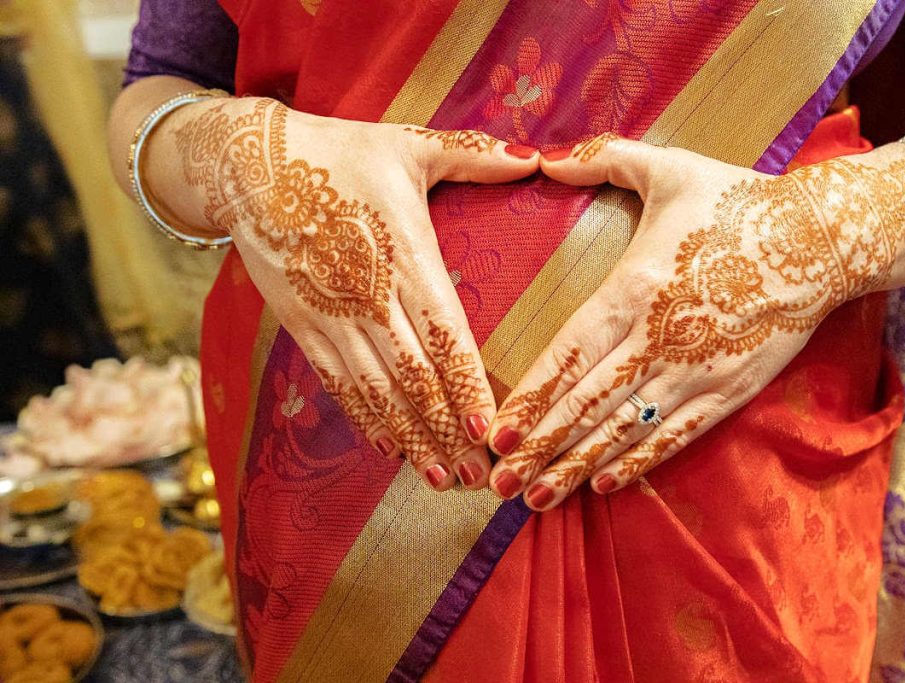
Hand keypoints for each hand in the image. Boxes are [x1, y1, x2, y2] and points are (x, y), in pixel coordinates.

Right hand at [170, 97, 539, 490]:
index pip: (443, 334)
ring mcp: (331, 317)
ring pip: (377, 392)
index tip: (488, 428)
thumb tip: (534, 159)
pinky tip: (389, 449)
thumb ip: (473, 155)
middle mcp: (368, 296)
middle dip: (447, 432)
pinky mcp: (302, 326)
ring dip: (411, 440)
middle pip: (415, 378)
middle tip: (479, 476)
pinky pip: (338, 384)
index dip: (465, 385)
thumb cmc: (337, 152)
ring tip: (441, 480)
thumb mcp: (407, 145)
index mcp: (403, 255)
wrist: (247, 165)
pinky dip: (365, 419)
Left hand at [486, 134, 904, 508]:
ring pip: (626, 430)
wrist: (823, 239)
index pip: (568, 355)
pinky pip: (676, 435)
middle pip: (587, 406)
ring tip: (539, 498)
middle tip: (500, 483)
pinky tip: (605, 485)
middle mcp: (659, 339)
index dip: (530, 400)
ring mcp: (696, 371)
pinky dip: (639, 462)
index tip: (496, 434)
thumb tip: (545, 157)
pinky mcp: (730, 389)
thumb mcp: (670, 168)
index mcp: (634, 289)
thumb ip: (603, 160)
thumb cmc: (740, 201)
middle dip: (540, 448)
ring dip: (579, 467)